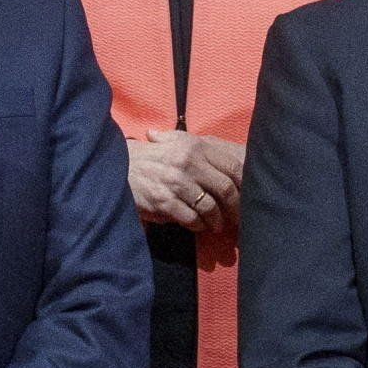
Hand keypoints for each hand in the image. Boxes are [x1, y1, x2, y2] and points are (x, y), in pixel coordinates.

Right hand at [128, 131, 244, 229]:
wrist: (118, 165)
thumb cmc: (152, 155)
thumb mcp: (175, 141)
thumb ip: (201, 148)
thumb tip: (234, 160)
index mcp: (195, 147)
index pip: (232, 166)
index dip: (245, 184)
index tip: (248, 196)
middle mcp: (188, 163)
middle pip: (225, 189)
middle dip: (235, 207)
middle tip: (237, 218)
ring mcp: (176, 183)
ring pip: (209, 207)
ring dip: (216, 220)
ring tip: (215, 225)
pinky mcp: (164, 201)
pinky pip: (191, 219)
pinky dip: (198, 225)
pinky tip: (197, 225)